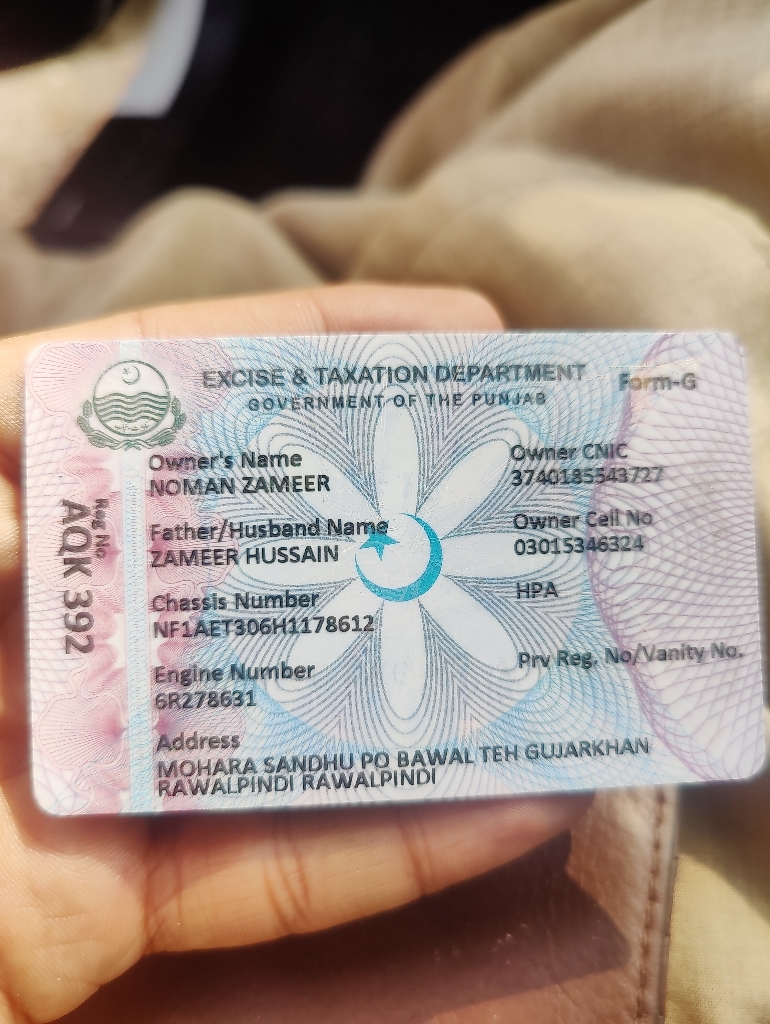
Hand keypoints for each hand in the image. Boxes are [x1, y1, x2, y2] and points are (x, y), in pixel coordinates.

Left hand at [0, 284, 589, 1022]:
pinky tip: (508, 809)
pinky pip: (274, 866)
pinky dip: (390, 846)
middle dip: (405, 515)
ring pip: (295, 712)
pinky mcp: (116, 898)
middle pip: (268, 545)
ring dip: (427, 687)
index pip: (191, 383)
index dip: (327, 347)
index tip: (465, 335)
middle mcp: (70, 609)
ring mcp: (101, 754)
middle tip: (539, 497)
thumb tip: (110, 415)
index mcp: (11, 485)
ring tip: (561, 651)